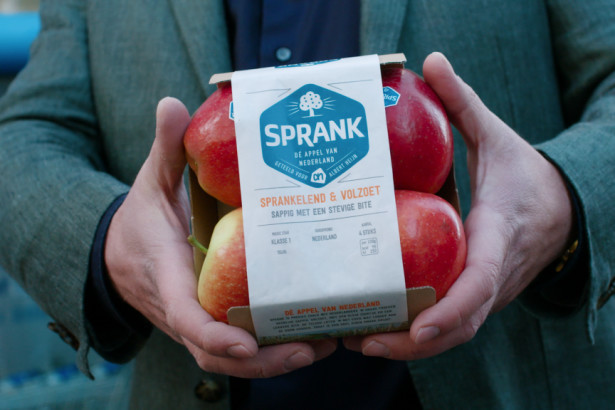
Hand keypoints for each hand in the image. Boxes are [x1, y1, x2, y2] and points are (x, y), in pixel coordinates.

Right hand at [105, 97, 335, 376]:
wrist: (118, 254)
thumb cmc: (141, 220)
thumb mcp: (150, 182)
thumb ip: (164, 149)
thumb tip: (172, 104)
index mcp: (165, 276)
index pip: (186, 316)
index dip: (214, 336)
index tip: (247, 343)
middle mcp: (180, 310)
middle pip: (217, 354)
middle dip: (262, 361)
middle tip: (310, 348)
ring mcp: (195, 322)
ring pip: (229, 359)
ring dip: (272, 362)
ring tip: (321, 347)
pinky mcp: (208, 323)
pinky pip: (235, 349)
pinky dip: (267, 352)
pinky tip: (306, 340)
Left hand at [344, 52, 574, 359]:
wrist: (560, 211)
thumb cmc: (524, 177)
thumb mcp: (496, 137)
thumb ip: (464, 104)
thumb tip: (432, 62)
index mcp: (498, 236)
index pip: (479, 282)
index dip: (451, 309)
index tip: (417, 327)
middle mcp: (493, 276)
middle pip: (459, 326)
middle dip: (413, 343)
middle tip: (363, 341)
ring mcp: (486, 293)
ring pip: (453, 334)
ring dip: (409, 346)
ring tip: (359, 342)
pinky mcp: (477, 298)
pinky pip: (450, 325)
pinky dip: (418, 336)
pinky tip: (379, 330)